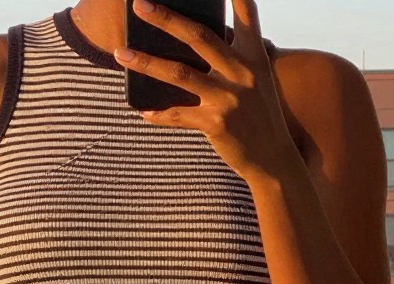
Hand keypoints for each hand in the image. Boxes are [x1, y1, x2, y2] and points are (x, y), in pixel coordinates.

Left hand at [114, 0, 292, 185]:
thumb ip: (230, 60)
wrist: (273, 159)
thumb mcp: (255, 81)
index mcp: (254, 55)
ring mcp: (228, 98)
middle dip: (166, 18)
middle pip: (197, 36)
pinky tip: (143, 113)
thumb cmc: (258, 115)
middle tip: (139, 5)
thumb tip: (183, 48)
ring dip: (146, 62)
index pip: (245, 14)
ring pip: (179, 73)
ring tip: (120, 54)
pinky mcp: (216, 123)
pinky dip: (159, 115)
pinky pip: (179, 115)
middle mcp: (242, 72)